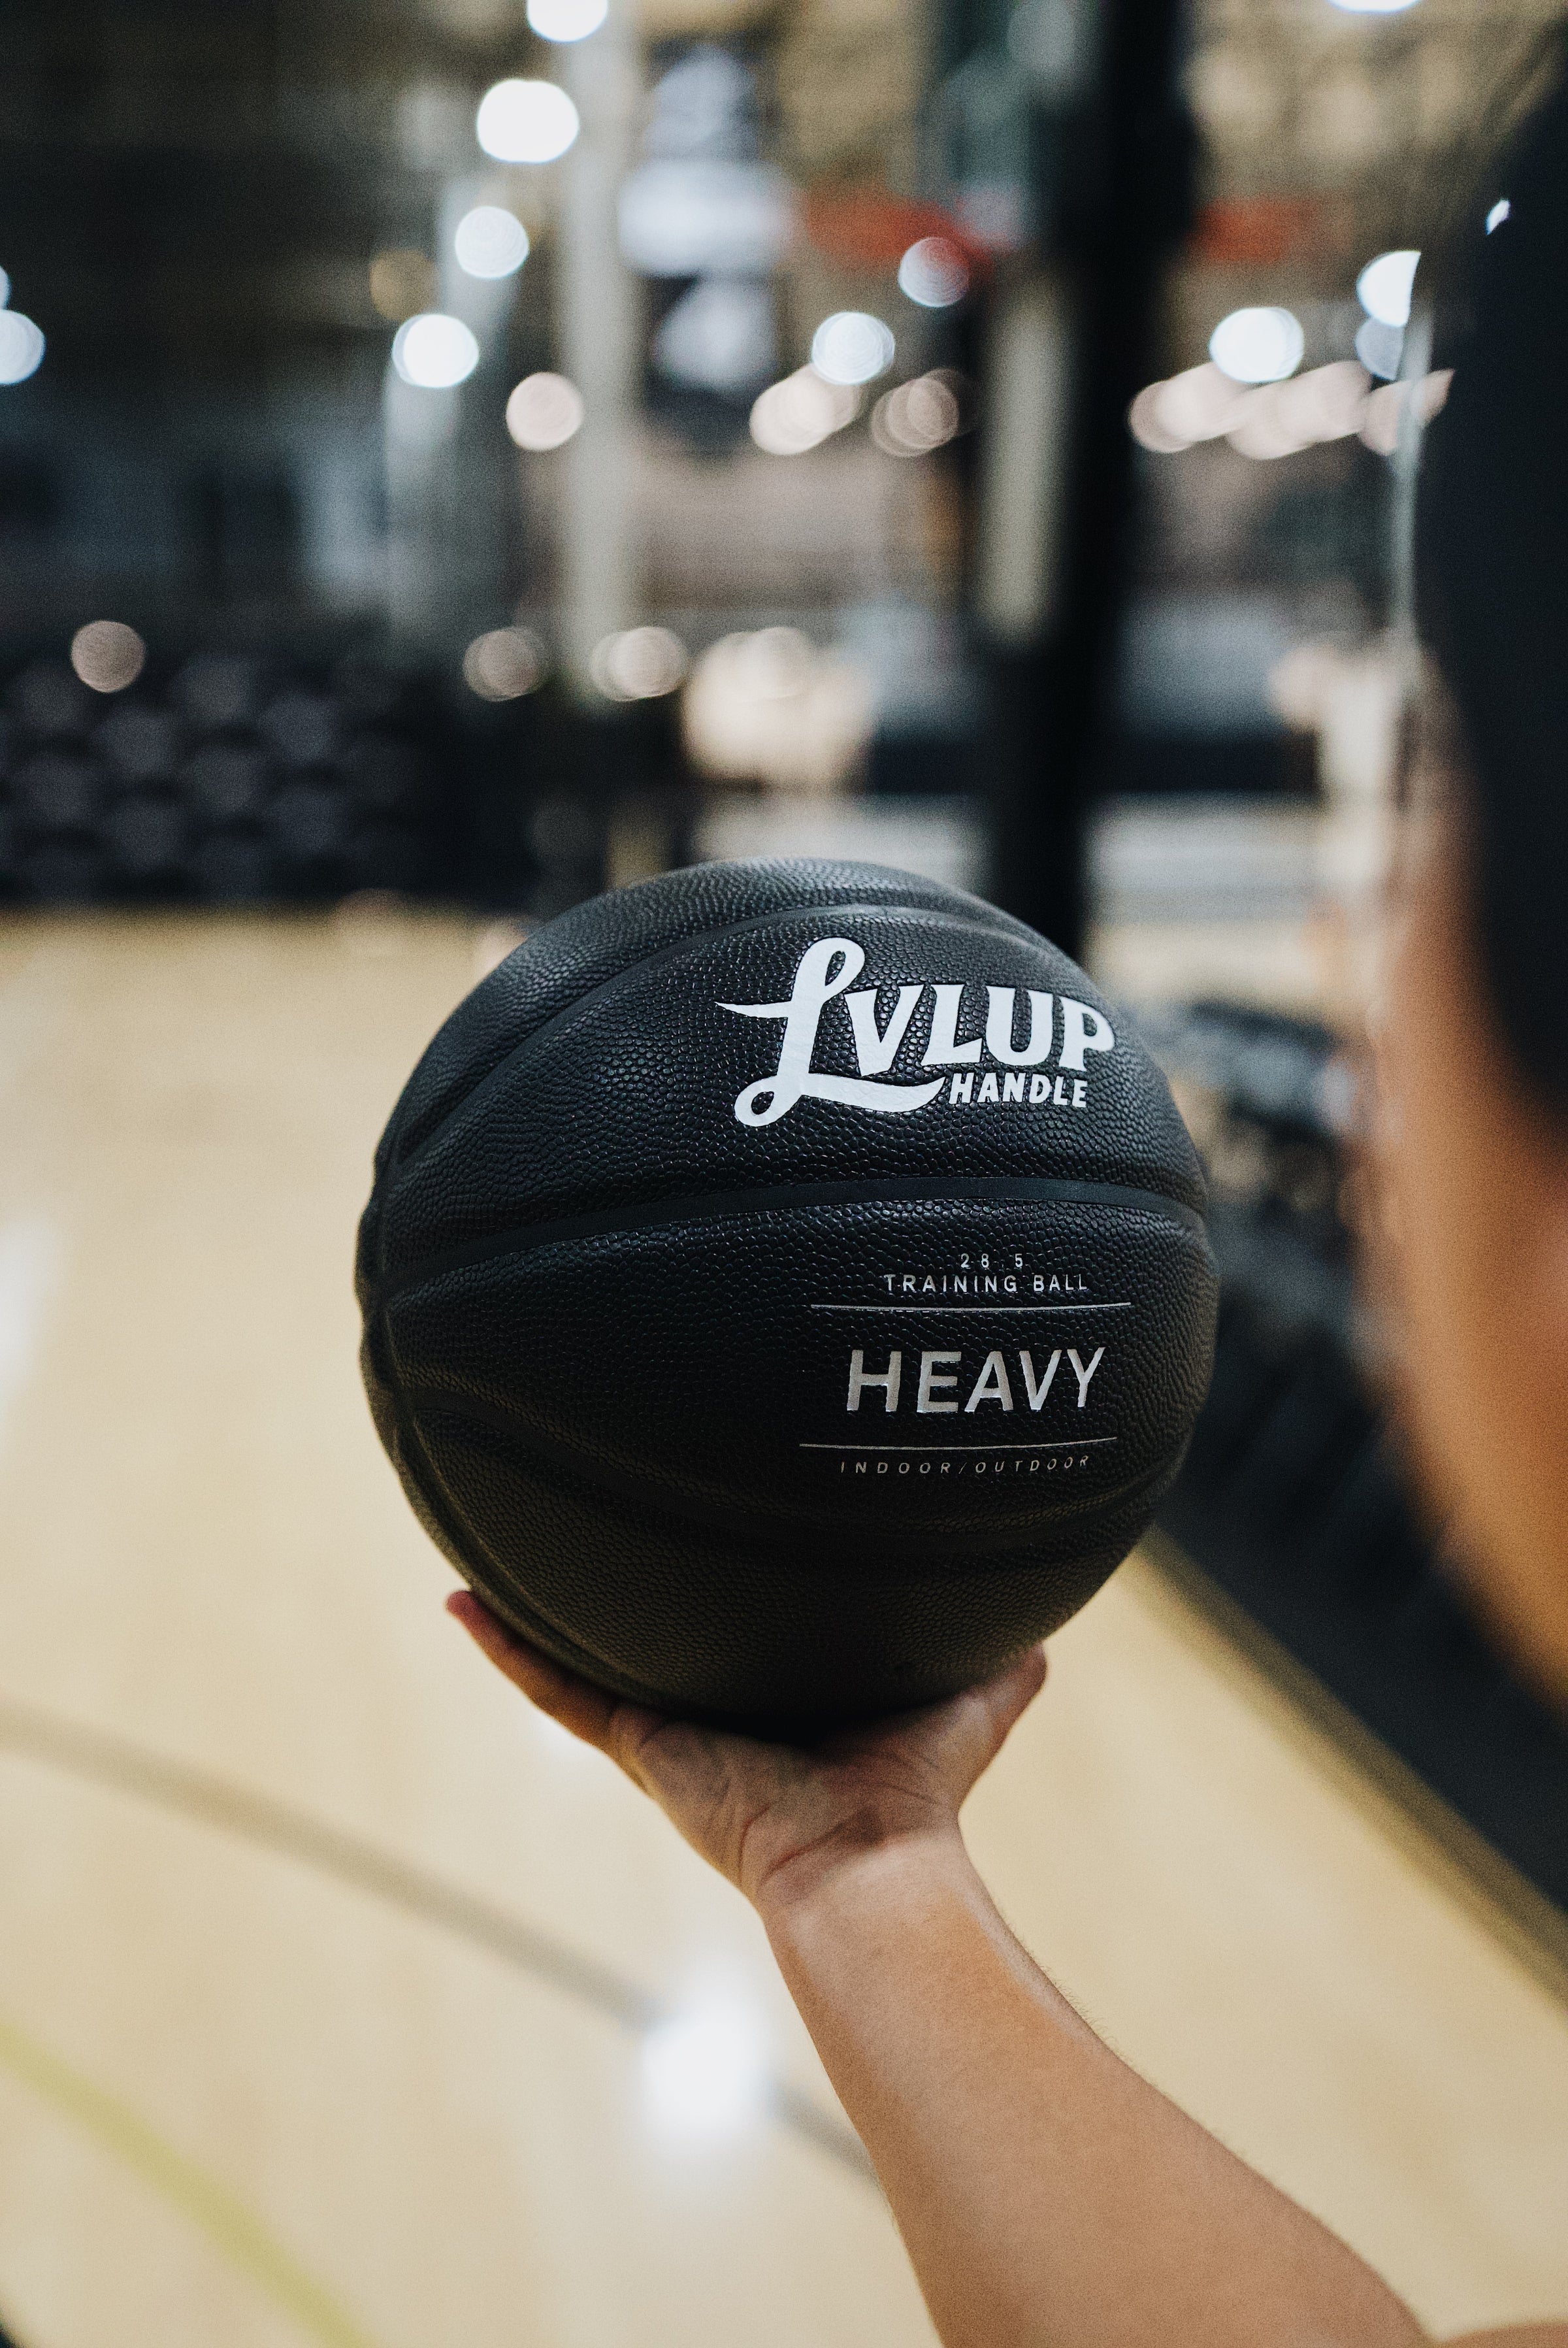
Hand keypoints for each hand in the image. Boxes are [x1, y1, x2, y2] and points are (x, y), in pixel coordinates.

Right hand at [447, 1591, 1045, 1916]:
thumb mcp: (966, 1699)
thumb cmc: (918, 1796)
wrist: (868, 1864)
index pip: (727, 1636)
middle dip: (606, 1593)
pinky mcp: (636, 1742)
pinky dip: (507, 1649)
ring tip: (486, 1548)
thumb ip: (1002, 1657)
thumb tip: (1048, 1611)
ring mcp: (663, 1730)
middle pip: (646, 1641)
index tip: (678, 1541)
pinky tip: (463, 1602)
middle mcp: (709, 1712)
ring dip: (531, 1613)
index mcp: (772, 1702)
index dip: (701, 1597)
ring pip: (580, 1659)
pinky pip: (555, 1690)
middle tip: (564, 1527)